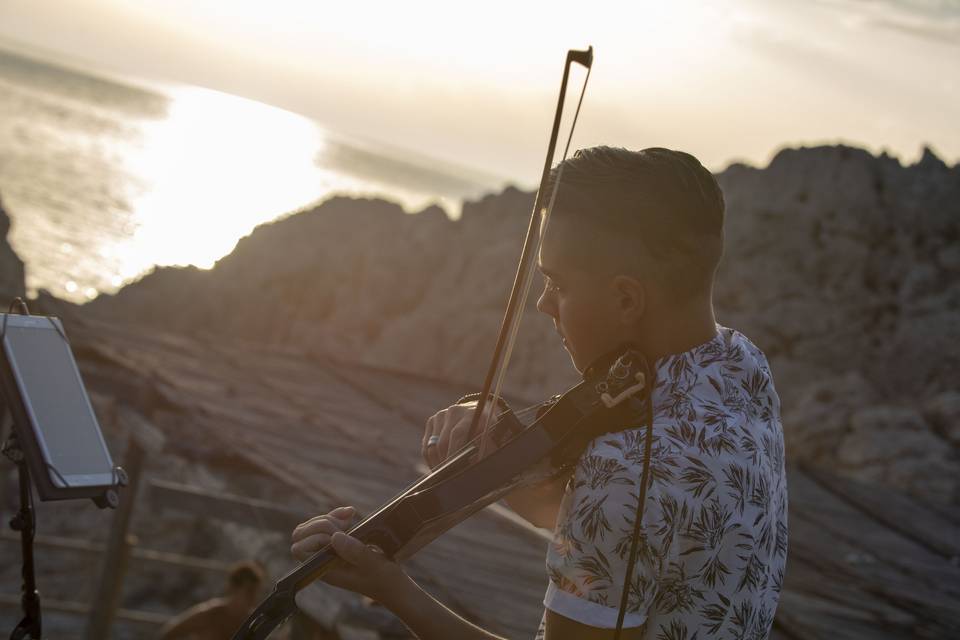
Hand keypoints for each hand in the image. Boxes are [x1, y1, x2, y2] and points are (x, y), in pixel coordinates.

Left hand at [291, 506, 407, 600]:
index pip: (299, 550)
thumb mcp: (375, 565)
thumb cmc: (386, 580)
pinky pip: (326, 526)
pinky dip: (336, 516)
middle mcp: (323, 562)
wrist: (395, 586)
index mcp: (325, 571)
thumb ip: (356, 552)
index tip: (340, 535)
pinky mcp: (339, 545)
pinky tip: (351, 513)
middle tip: (345, 524)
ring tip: (349, 517)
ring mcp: (329, 553)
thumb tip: (334, 537)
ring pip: (312, 528)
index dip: (315, 537)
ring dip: (329, 518)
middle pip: (301, 536)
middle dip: (320, 524)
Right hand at [422, 401, 497, 468]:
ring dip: (438, 463)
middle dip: (446, 463)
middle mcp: (455, 411)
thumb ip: (486, 451)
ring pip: (431, 446)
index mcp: (472, 414)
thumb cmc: (488, 431)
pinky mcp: (432, 421)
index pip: (458, 434)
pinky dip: (432, 459)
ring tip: (446, 474)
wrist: (480, 413)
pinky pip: (426, 446)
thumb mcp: (493, 439)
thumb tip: (472, 466)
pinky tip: (440, 466)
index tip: (454, 471)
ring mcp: (441, 415)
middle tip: (450, 477)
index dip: (454, 454)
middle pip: (442, 442)